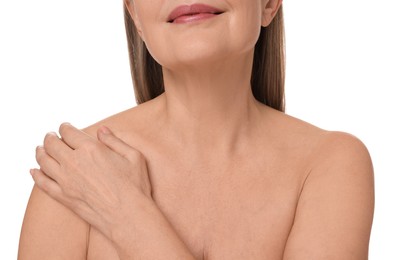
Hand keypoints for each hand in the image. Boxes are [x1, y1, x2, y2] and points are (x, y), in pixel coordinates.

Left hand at [31, 123, 152, 239]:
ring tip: (40, 149)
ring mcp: (66, 180)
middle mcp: (74, 162)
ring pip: (43, 161)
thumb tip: (101, 130)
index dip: (65, 127)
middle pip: (52, 144)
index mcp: (91, 149)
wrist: (128, 216)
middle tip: (50, 136)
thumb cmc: (135, 186)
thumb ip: (115, 141)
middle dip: (50, 137)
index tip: (65, 127)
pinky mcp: (63, 197)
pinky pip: (42, 183)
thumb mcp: (133, 156)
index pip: (68, 132)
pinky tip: (34, 171)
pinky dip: (36, 175)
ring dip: (40, 152)